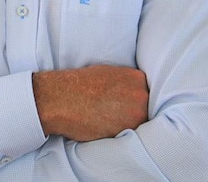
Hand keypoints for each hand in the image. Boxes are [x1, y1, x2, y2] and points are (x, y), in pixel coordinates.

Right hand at [32, 65, 148, 141]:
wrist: (60, 98)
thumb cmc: (79, 85)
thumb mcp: (109, 73)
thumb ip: (126, 83)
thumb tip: (131, 93)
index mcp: (137, 78)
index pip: (146, 93)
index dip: (135, 101)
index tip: (124, 105)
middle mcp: (141, 95)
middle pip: (146, 108)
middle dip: (133, 112)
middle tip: (114, 113)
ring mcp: (136, 113)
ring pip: (140, 123)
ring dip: (128, 124)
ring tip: (108, 121)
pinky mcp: (126, 131)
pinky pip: (130, 135)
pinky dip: (120, 134)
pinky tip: (105, 127)